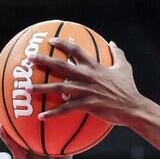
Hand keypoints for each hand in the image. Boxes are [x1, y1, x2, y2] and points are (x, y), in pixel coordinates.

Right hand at [0, 101, 71, 158]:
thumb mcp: (62, 143)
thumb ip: (63, 130)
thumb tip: (71, 112)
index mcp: (27, 142)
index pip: (18, 124)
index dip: (12, 112)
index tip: (8, 97)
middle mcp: (21, 146)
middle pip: (7, 126)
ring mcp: (19, 152)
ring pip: (5, 134)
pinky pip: (12, 146)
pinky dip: (6, 137)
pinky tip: (1, 128)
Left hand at [29, 40, 148, 126]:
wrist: (133, 107)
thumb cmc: (128, 88)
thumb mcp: (125, 68)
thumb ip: (117, 54)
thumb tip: (113, 43)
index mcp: (95, 66)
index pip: (76, 50)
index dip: (63, 44)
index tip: (51, 41)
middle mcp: (87, 76)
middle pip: (61, 66)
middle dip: (44, 61)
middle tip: (29, 59)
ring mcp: (85, 91)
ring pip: (59, 87)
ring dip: (41, 88)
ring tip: (26, 89)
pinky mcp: (86, 105)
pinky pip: (66, 109)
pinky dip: (52, 113)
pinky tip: (41, 117)